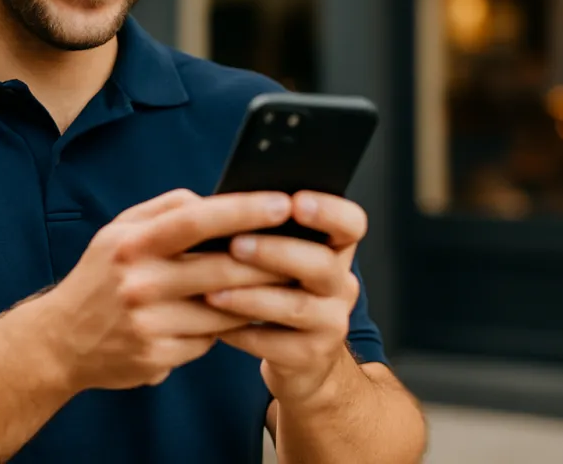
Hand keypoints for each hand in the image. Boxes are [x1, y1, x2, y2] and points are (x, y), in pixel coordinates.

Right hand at [37, 188, 297, 391]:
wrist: (58, 342)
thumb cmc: (99, 278)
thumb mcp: (117, 232)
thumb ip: (164, 211)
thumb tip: (214, 200)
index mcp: (131, 244)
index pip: (196, 220)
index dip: (244, 210)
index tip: (283, 202)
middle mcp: (138, 283)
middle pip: (221, 269)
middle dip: (270, 259)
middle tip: (306, 249)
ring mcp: (148, 324)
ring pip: (224, 309)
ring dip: (257, 298)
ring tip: (284, 283)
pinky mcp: (157, 357)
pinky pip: (210, 340)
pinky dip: (226, 328)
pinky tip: (235, 318)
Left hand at [204, 191, 366, 405]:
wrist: (302, 359)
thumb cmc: (279, 291)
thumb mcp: (283, 261)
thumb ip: (268, 233)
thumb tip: (227, 204)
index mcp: (336, 250)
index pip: (351, 224)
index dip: (329, 211)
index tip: (295, 202)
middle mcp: (341, 285)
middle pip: (321, 264)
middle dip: (275, 252)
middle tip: (235, 244)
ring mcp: (331, 324)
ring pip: (296, 307)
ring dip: (250, 296)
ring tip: (211, 290)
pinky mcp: (311, 357)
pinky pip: (273, 344)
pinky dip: (241, 332)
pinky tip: (213, 322)